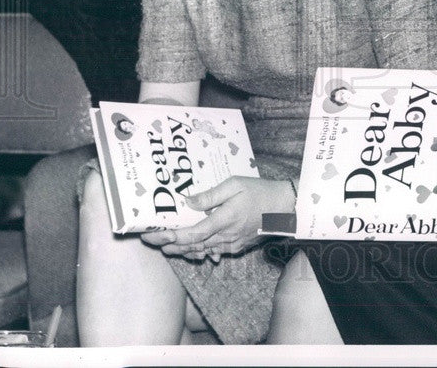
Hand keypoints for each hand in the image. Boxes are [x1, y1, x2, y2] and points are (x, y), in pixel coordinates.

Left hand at [141, 176, 291, 259]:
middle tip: (151, 241)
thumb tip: (187, 202)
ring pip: (201, 252)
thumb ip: (210, 195)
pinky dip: (200, 251)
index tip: (153, 235)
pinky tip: (192, 249)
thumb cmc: (260, 191)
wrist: (286, 207)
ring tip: (166, 246)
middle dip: (169, 245)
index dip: (170, 236)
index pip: (191, 234)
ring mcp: (232, 244)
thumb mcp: (234, 185)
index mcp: (224, 220)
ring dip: (182, 250)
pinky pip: (214, 252)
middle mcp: (226, 236)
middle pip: (192, 246)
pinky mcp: (238, 246)